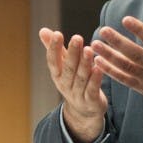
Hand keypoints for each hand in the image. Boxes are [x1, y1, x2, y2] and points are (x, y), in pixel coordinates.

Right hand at [39, 28, 107, 142]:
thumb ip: (56, 49)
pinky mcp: (90, 101)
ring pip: (81, 78)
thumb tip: (42, 30)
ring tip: (89, 49)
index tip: (57, 34)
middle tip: (77, 37)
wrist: (84, 111)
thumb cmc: (73, 82)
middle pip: (68, 68)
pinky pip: (92, 90)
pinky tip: (99, 68)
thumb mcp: (63, 67)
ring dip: (84, 64)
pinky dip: (95, 79)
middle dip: (72, 53)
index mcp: (57, 75)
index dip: (53, 48)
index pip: (53, 61)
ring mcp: (77, 94)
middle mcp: (65, 85)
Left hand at [90, 6, 142, 102]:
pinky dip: (109, 71)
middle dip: (118, 43)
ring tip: (94, 44)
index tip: (125, 19)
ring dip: (109, 56)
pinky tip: (97, 60)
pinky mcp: (141, 87)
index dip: (140, 30)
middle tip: (103, 30)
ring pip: (126, 67)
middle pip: (135, 55)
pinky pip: (123, 79)